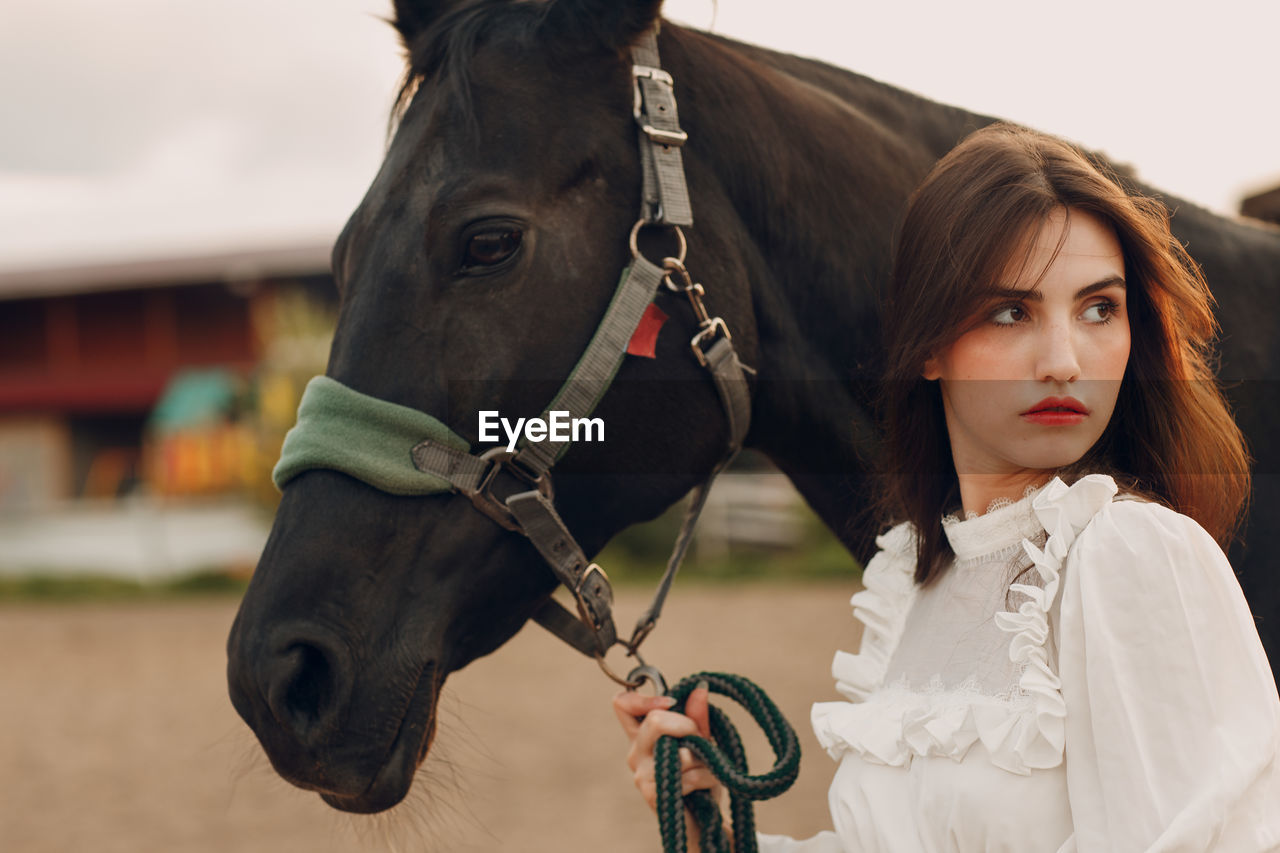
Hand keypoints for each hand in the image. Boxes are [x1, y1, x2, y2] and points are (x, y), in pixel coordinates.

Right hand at [613, 682, 723, 841]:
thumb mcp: (701, 741)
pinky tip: (707, 785)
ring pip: (678, 750)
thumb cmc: (699, 777)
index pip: (622, 704)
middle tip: (700, 741)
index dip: (643, 697)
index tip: (671, 702)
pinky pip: (688, 775)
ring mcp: (642, 774)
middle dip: (688, 726)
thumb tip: (700, 689)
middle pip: (655, 721)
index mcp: (642, 735)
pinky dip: (706, 776)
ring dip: (704, 757)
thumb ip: (697, 716)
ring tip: (708, 767)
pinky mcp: (653, 793)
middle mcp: (636, 753)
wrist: (703, 818)